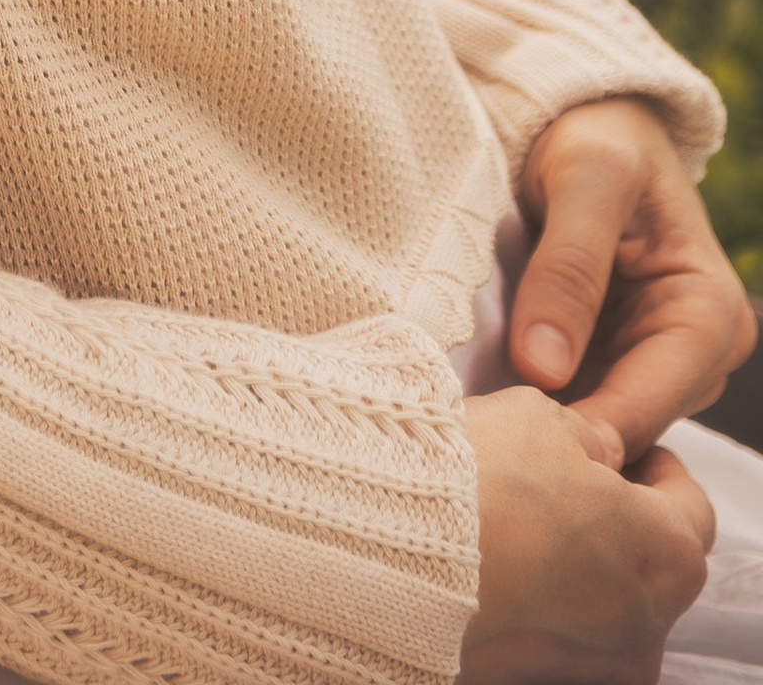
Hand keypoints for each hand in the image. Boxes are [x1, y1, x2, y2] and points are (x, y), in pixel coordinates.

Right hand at [460, 386, 713, 684]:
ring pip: (598, 607)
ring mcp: (590, 666)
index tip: (618, 446)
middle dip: (611, 522)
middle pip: (646, 565)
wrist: (386, 552)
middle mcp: (644, 627)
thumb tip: (595, 451)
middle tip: (557, 479)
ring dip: (569, 567)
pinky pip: (549, 633)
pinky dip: (531, 602)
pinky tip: (488, 562)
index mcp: (668, 555)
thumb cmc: (480, 481)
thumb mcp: (542, 418)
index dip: (650, 465)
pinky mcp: (535, 681)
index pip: (688, 505)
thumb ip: (587, 436)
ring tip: (510, 521)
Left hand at [515, 99, 757, 459]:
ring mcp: (653, 357)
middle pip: (629, 422)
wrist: (584, 113)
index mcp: (710, 312)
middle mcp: (695, 350)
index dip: (590, 428)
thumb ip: (569, 267)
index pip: (652, 400)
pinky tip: (492, 402)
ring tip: (482, 424)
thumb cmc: (598, 134)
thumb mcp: (587, 178)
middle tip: (487, 439)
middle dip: (566, 433)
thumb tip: (545, 366)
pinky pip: (579, 397)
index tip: (524, 447)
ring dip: (548, 422)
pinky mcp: (613, 355)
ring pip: (602, 419)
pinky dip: (540, 403)